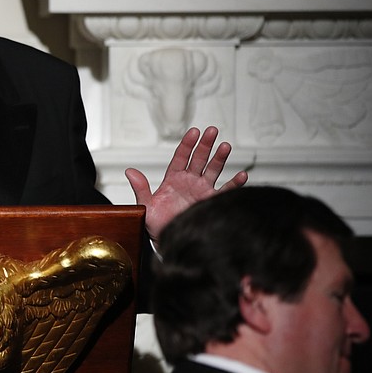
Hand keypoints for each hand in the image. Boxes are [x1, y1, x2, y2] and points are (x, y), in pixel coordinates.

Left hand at [125, 126, 247, 242]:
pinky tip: (241, 175)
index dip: (187, 144)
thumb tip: (130, 171)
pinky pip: (224, 191)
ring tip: (225, 146)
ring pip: (212, 170)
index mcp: (173, 179)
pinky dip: (234, 183)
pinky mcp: (210, 202)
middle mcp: (189, 182)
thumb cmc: (156, 225)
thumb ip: (140, 188)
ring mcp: (201, 190)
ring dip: (219, 158)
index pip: (181, 156)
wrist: (169, 242)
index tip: (194, 132)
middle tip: (212, 131)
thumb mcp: (146, 206)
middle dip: (205, 144)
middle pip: (199, 158)